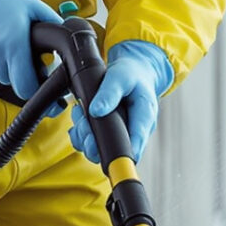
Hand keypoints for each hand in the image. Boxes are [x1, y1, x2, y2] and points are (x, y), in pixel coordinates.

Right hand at [0, 0, 59, 100]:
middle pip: (13, 84)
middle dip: (22, 74)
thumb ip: (56, 29)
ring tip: (9, 45)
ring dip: (8, 69)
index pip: (25, 88)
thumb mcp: (38, 9)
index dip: (35, 87)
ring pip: (0, 78)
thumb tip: (70, 46)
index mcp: (14, 45)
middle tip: (25, 55)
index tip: (40, 79)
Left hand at [70, 41, 171, 164]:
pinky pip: (93, 142)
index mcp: (144, 117)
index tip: (102, 150)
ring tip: (81, 114)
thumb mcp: (122, 76)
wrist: (135, 73)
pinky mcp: (111, 134)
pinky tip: (80, 118)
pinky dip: (81, 133)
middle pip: (114, 150)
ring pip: (100, 149)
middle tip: (82, 124)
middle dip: (93, 142)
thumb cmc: (132, 75)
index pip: (136, 143)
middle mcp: (135, 130)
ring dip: (84, 136)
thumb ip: (110, 92)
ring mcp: (123, 134)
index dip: (120, 153)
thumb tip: (95, 111)